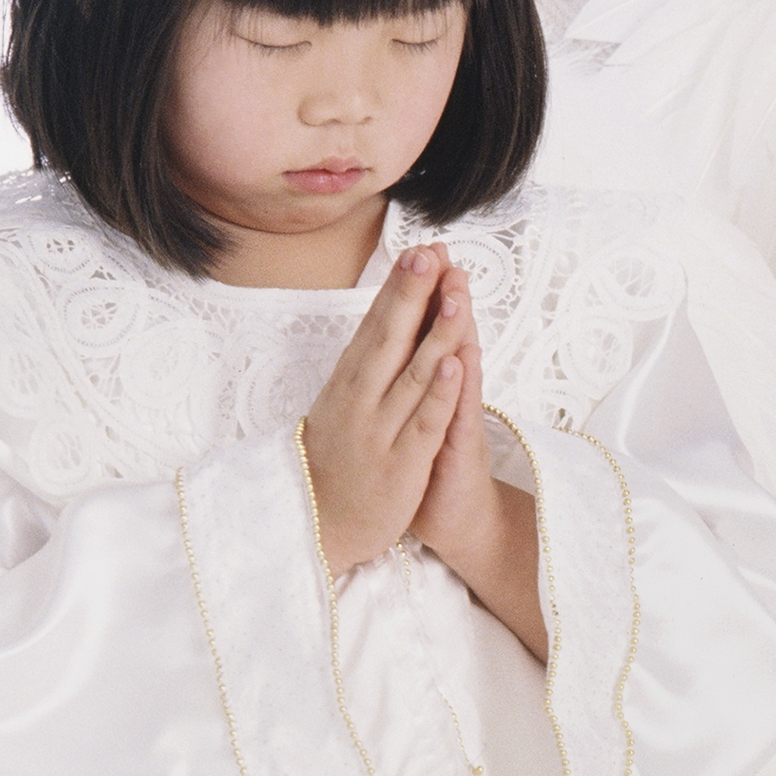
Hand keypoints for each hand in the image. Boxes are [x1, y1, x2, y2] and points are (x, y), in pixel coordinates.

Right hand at [299, 247, 465, 573]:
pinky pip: (423, 422)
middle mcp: (361, 398)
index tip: (421, 249)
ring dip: (436, 332)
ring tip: (454, 294)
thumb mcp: (343, 405)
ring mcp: (380, 429)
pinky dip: (439, 392)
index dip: (400, 288)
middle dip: (412, 294)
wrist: (319, 526)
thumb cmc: (335, 461)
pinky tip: (456, 364)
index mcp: (349, 382)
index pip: (377, 325)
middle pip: (391, 337)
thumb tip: (384, 320)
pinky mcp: (401, 462)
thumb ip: (365, 366)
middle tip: (431, 251)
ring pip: (413, 374)